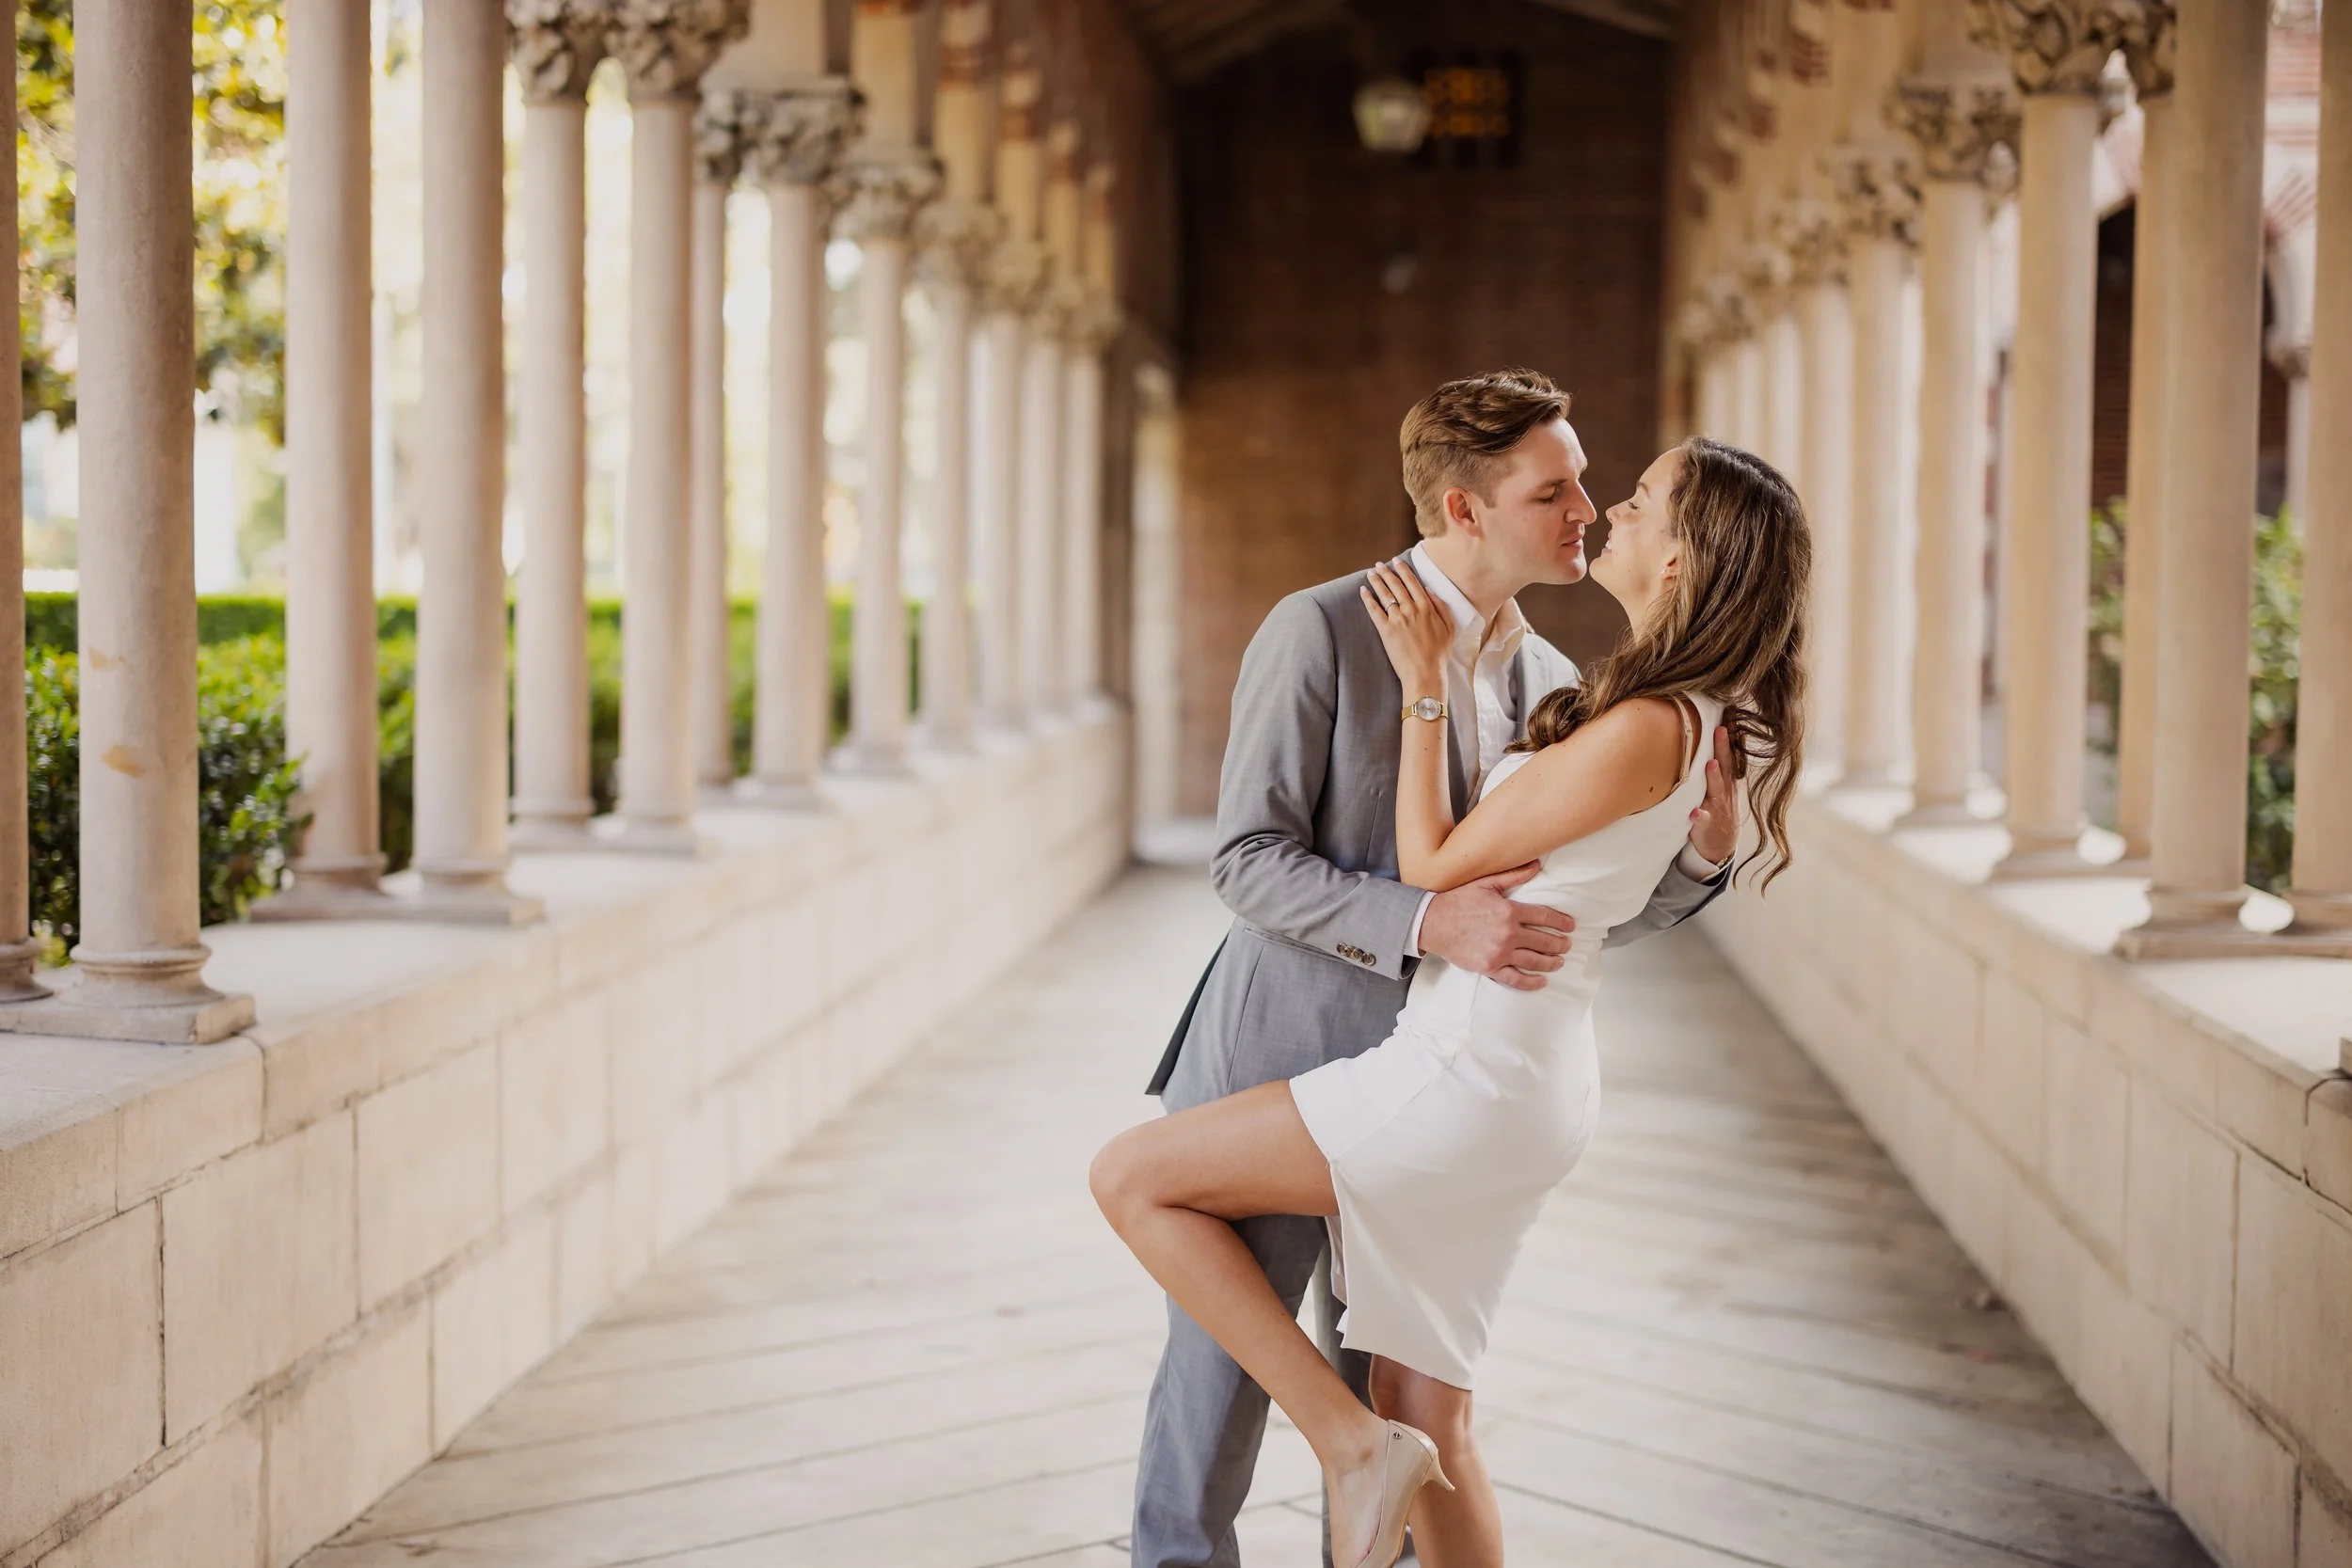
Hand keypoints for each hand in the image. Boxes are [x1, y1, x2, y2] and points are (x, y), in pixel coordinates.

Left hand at [1359, 558, 1451, 696]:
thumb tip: (1429, 590)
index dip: (1403, 570)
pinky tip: (1363, 591)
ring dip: (1376, 581)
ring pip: (1385, 594)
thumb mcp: (1449, 627)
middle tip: (1379, 565)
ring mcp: (1397, 619)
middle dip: (1386, 573)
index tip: (1396, 561)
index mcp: (1427, 607)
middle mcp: (1411, 609)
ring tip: (1370, 573)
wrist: (1425, 672)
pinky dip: (1368, 599)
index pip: (1412, 582)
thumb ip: (1441, 606)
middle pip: (1396, 585)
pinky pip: (1374, 610)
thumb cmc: (1439, 653)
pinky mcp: (1385, 630)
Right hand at [1417, 863, 1574, 992]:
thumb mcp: (1485, 884)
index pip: (1545, 917)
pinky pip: (1516, 979)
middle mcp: (1508, 933)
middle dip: (1560, 944)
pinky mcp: (1489, 968)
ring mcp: (1499, 953)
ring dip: (1551, 962)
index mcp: (1510, 911)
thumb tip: (1536, 865)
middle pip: (1545, 941)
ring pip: (1535, 961)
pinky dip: (1532, 982)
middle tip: (1567, 944)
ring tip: (1559, 961)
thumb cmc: (1457, 901)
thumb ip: (1513, 875)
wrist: (1431, 923)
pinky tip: (1542, 981)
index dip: (1562, 922)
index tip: (1571, 926)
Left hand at [1686, 725, 1740, 867]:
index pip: (1729, 756)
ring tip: (1711, 764)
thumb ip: (1719, 766)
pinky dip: (1699, 816)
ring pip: (1715, 790)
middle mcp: (1723, 791)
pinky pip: (1702, 820)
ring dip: (1714, 777)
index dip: (1729, 739)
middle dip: (1723, 748)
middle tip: (1720, 730)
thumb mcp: (1722, 787)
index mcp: (1726, 781)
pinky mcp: (1705, 825)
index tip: (1728, 718)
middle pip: (1724, 767)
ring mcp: (1716, 807)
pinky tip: (1694, 812)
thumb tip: (1716, 737)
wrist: (1721, 845)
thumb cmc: (1717, 808)